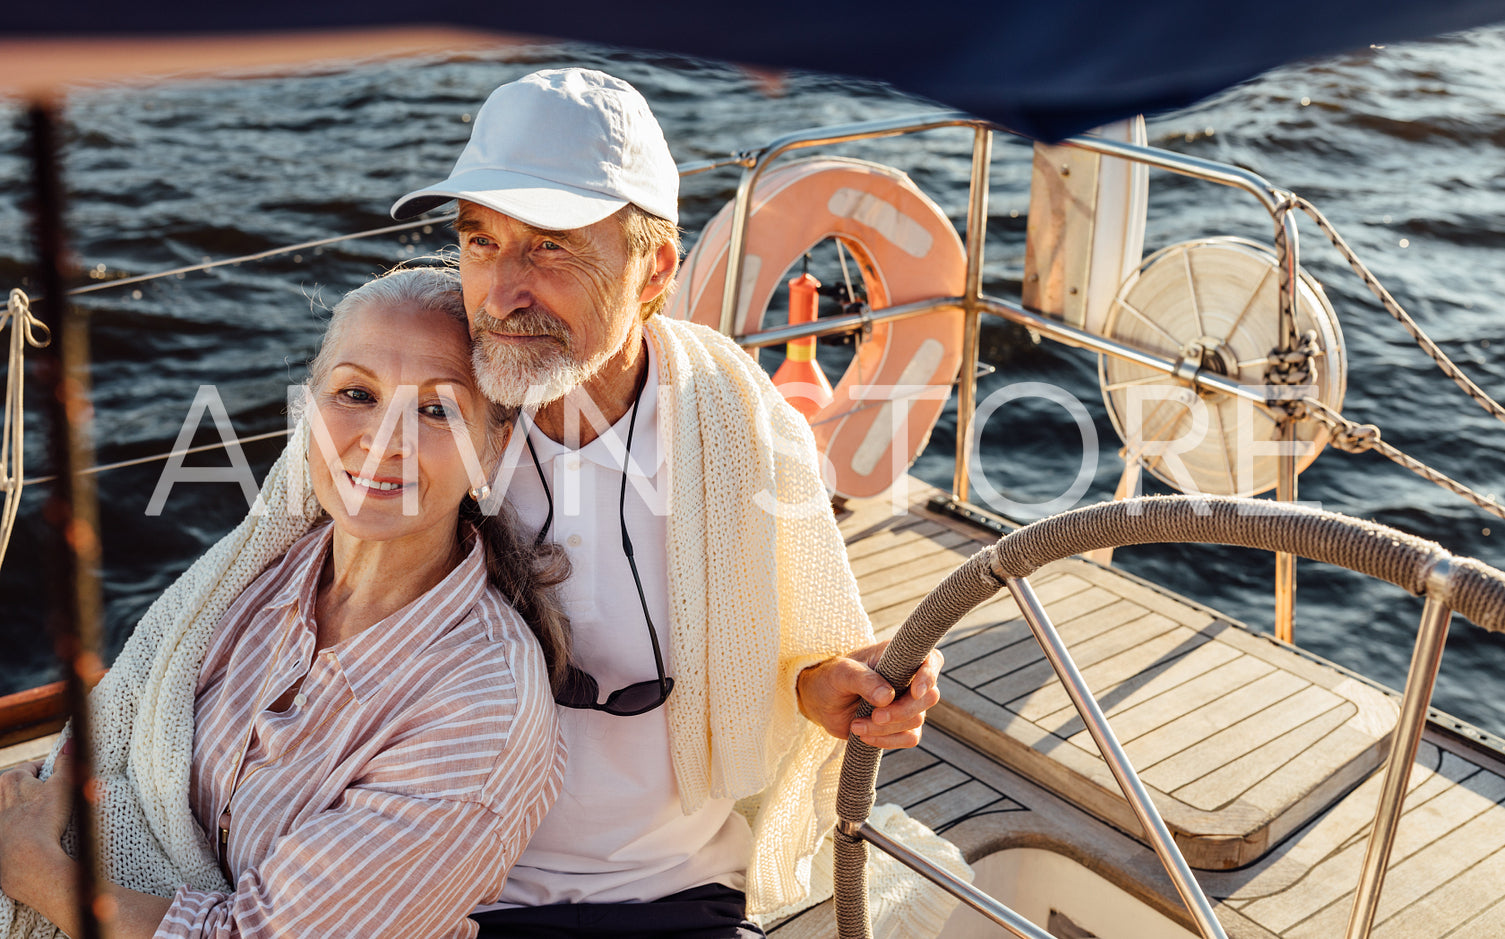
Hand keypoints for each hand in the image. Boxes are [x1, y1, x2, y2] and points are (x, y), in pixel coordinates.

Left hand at [0, 756, 73, 903]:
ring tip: (50, 819)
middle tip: (58, 801)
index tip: (63, 782)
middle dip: (39, 790)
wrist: (26, 859)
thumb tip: (70, 742)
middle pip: (23, 786)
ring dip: (31, 808)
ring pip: (18, 806)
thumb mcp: (63, 786)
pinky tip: (39, 833)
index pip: (34, 767)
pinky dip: (25, 826)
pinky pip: (14, 824)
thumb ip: (67, 762)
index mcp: (10, 779)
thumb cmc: (44, 819)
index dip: (51, 772)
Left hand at [796, 641, 943, 748]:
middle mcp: (908, 679)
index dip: (929, 675)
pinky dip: (888, 741)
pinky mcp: (899, 725)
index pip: (931, 660)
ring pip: (917, 721)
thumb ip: (863, 680)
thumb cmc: (831, 677)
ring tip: (856, 725)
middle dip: (902, 711)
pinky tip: (864, 737)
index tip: (915, 691)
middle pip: (929, 697)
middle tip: (875, 716)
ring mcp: (906, 703)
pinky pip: (909, 738)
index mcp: (899, 657)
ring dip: (886, 729)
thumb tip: (888, 697)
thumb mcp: (841, 673)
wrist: (820, 701)